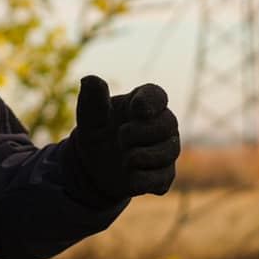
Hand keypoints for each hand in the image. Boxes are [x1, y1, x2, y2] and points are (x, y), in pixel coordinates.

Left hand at [67, 75, 179, 200]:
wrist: (93, 167)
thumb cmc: (96, 132)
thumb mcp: (89, 116)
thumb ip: (92, 98)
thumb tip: (89, 79)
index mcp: (144, 102)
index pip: (157, 95)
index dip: (149, 102)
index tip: (135, 110)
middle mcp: (162, 124)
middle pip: (168, 123)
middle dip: (142, 132)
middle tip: (120, 137)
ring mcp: (166, 150)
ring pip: (169, 151)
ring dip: (142, 156)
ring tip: (123, 158)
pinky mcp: (164, 175)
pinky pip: (161, 177)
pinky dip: (142, 179)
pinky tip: (128, 175)